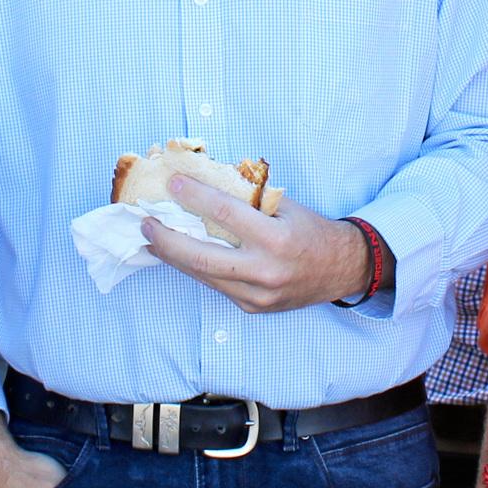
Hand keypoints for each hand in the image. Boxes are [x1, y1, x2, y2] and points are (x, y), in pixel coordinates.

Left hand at [141, 174, 371, 312]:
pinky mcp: (253, 307)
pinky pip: (217, 286)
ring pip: (204, 275)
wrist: (342, 269)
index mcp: (276, 239)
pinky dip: (197, 269)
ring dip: (174, 257)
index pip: (225, 215)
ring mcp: (258, 295)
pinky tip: (181, 255)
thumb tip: (205, 180)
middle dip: (167, 240)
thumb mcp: (285, 207)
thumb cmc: (311, 231)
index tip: (172, 184)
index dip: (194, 198)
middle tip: (145, 223)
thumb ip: (248, 200)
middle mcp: (265, 271)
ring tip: (152, 238)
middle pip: (202, 257)